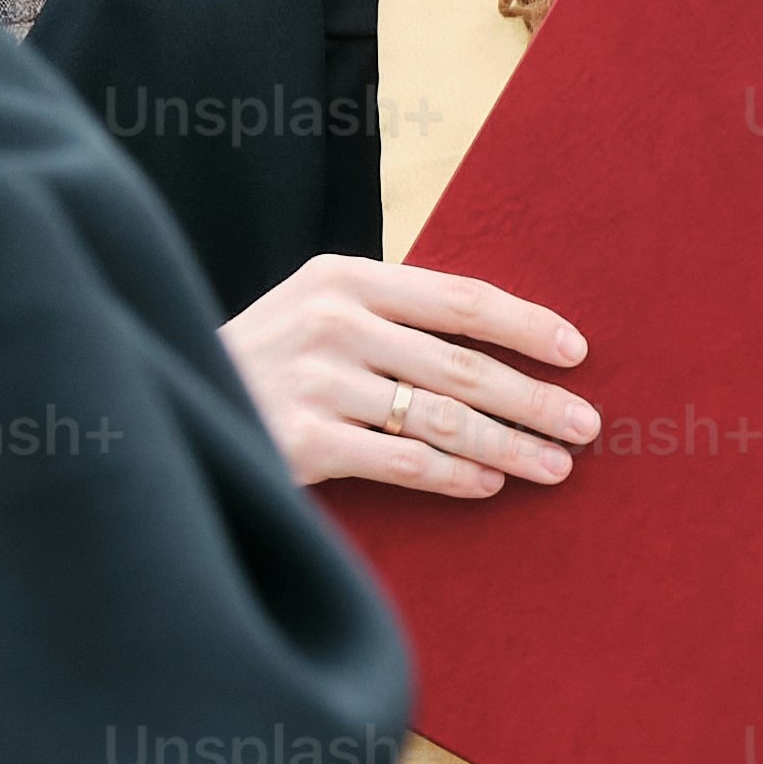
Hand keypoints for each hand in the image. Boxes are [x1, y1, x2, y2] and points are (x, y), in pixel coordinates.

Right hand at [225, 255, 594, 501]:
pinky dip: (454, 476)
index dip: (526, 326)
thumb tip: (501, 346)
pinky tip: (489, 486)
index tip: (577, 353)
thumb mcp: (318, 311)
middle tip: (587, 427)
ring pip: (442, 418)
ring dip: (509, 446)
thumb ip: (392, 317)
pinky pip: (404, 461)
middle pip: (462, 364)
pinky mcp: (302, 439)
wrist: (176, 401)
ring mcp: (315, 380)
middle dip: (534, 399)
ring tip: (555, 467)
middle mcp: (332, 321)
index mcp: (344, 277)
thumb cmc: (267, 361)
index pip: (460, 298)